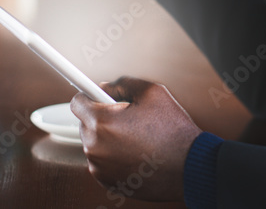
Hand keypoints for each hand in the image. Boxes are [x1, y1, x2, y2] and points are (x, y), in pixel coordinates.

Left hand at [70, 77, 202, 202]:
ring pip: (94, 143)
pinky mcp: (107, 182)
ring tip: (136, 138)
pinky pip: (102, 161)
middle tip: (128, 118)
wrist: (188, 167)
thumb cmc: (172, 130)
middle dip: (101, 117)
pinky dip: (113, 156)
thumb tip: (105, 87)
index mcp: (102, 122)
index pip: (77, 102)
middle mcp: (95, 147)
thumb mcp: (152, 92)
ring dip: (107, 138)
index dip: (89, 96)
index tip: (97, 97)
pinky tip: (135, 153)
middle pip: (85, 123)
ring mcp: (99, 168)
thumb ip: (123, 83)